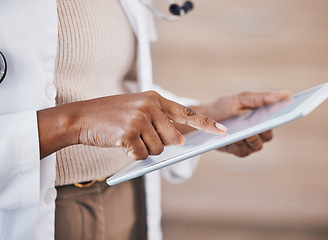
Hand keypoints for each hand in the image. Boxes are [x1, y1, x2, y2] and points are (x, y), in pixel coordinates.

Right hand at [37, 91, 226, 159]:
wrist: (81, 117)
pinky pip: (142, 155)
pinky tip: (120, 143)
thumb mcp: (138, 109)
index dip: (206, 124)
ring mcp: (139, 118)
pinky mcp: (129, 133)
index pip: (186, 113)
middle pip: (174, 139)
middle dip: (161, 144)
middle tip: (141, 136)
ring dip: (144, 149)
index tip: (223, 131)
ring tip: (128, 137)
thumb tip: (181, 141)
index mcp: (155, 98)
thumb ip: (161, 121)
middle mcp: (150, 106)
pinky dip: (132, 154)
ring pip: (158, 149)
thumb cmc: (111, 116)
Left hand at [195, 90, 290, 156]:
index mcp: (264, 118)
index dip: (288, 115)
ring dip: (251, 137)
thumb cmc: (225, 107)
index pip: (281, 118)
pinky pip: (243, 150)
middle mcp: (260, 134)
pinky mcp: (239, 151)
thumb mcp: (242, 99)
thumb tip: (287, 93)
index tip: (292, 110)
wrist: (204, 119)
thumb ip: (262, 98)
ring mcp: (250, 144)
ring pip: (257, 144)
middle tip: (262, 123)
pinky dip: (239, 143)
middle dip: (264, 129)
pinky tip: (235, 137)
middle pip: (268, 135)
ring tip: (246, 131)